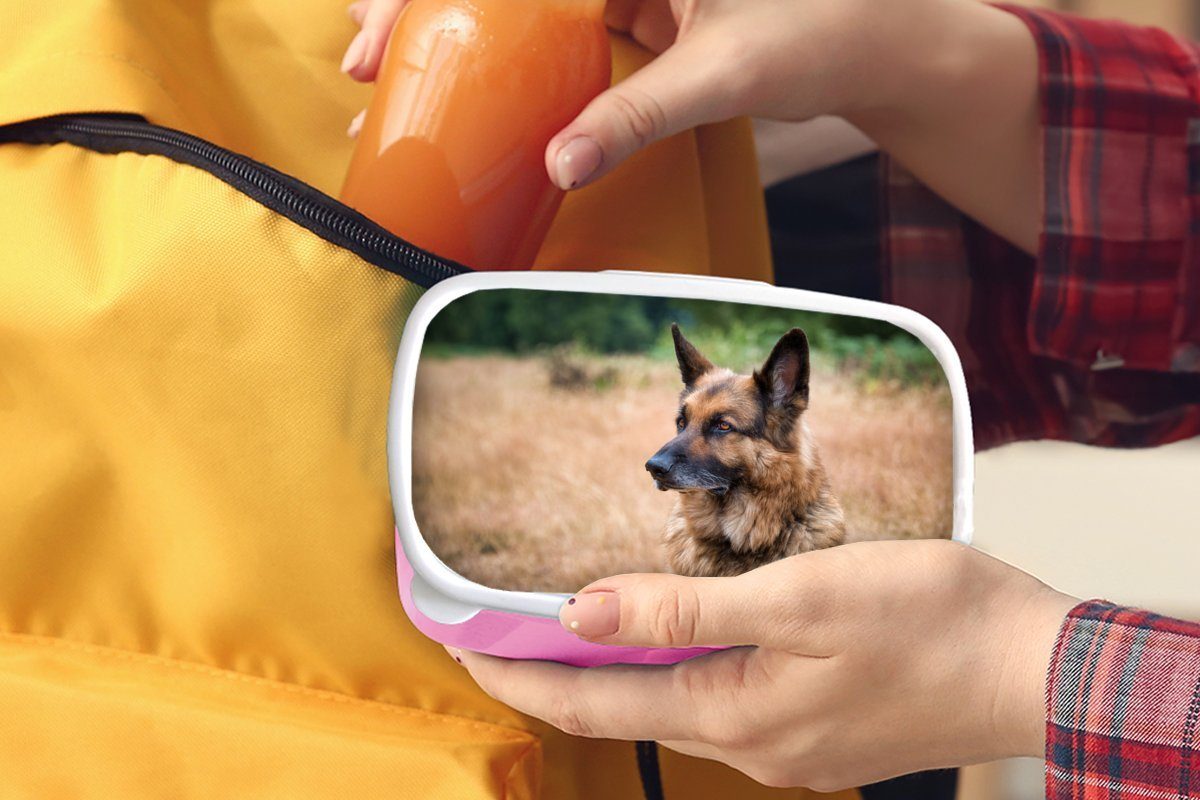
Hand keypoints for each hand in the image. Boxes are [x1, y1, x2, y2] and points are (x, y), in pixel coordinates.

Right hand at [339, 0, 1040, 250]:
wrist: (873, 44)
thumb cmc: (820, 31)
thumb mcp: (722, 73)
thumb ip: (639, 114)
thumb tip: (559, 165)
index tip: (382, 29)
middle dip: (422, 12)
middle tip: (363, 64)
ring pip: (519, 7)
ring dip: (457, 42)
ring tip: (392, 85)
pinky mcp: (632, 12)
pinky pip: (552, 34)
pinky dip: (508, 64)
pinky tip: (470, 99)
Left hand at [450, 540, 1075, 789]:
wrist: (1033, 666)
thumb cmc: (930, 620)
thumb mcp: (802, 597)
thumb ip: (688, 609)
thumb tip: (583, 612)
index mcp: (736, 712)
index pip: (596, 699)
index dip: (522, 671)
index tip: (462, 647)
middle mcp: (751, 742)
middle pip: (626, 707)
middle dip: (557, 673)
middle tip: (499, 632)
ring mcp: (787, 743)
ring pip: (674, 704)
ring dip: (618, 669)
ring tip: (573, 626)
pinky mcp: (817, 728)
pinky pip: (721, 701)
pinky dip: (678, 669)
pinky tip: (678, 638)